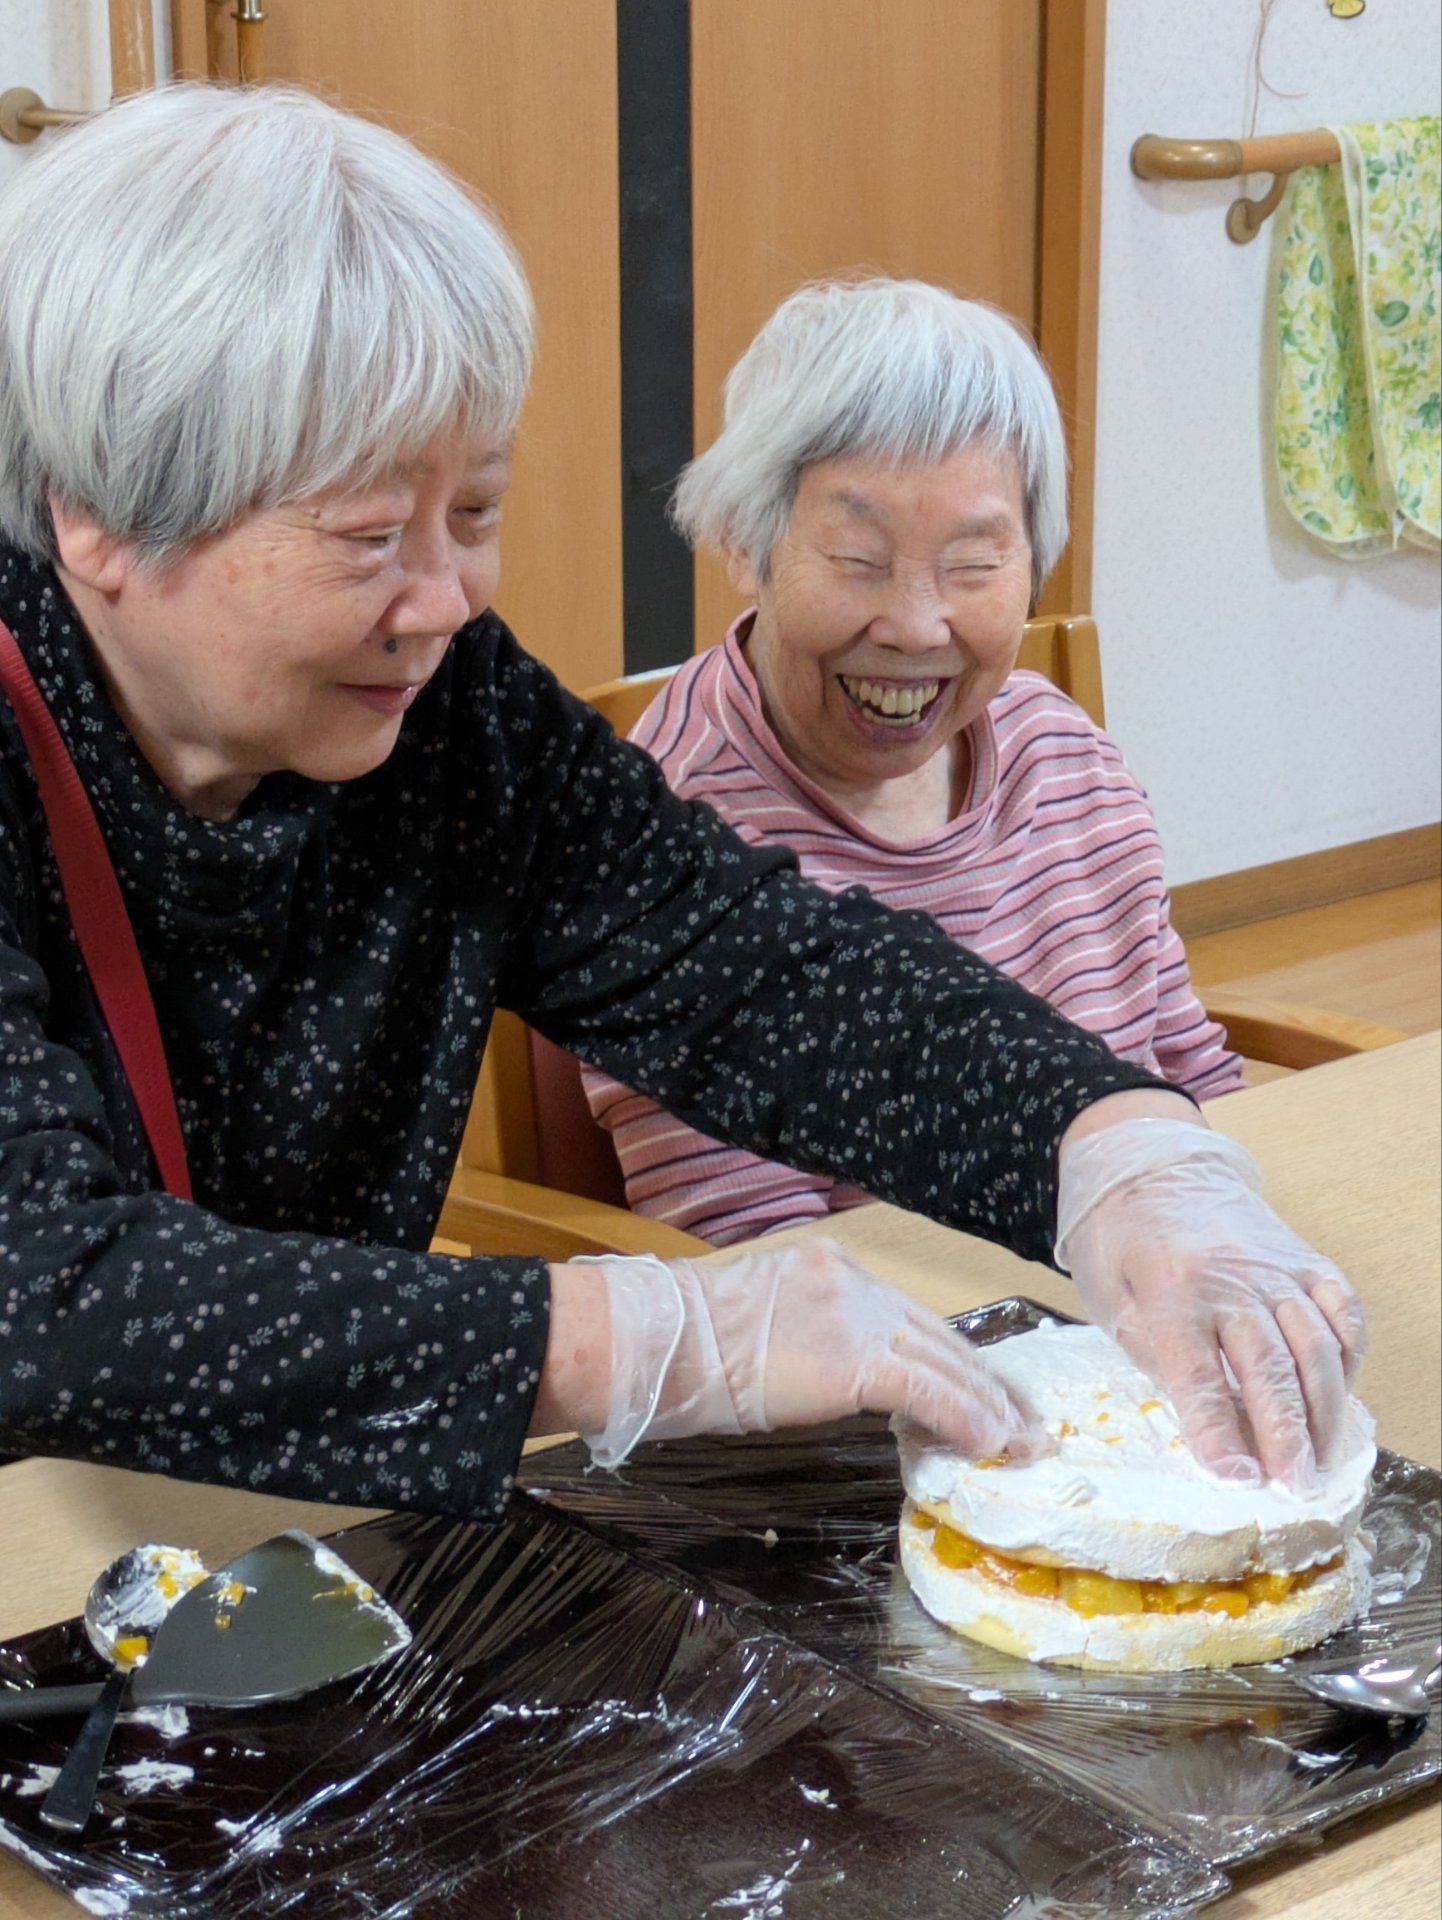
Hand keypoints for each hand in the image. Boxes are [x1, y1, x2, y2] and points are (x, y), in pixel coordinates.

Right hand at [570, 1240, 1034, 1468]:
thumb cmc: (683, 1346)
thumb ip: (811, 1334)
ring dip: (987, 1407)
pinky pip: (928, 1390)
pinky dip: (964, 1418)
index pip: (907, 1315)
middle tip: (1021, 1419)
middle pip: (937, 1333)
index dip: (949, 1355)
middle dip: (983, 1380)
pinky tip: (988, 1445)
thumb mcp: (758, 1321)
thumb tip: (840, 1375)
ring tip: (1018, 1443)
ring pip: (943, 1360)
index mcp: (829, 1266)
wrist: (657, 1343)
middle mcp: (853, 1280)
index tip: (979, 1387)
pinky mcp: (855, 1357)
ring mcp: (857, 1314)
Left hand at [1055, 1117, 1365, 1488]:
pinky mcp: (1303, 1258)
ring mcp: (1275, 1266)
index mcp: (1170, 1287)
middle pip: (1268, 1365)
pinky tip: (1340, 1395)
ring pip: (1316, 1343)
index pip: (1198, 1372)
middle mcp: (1231, 1276)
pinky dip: (1349, 1356)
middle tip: (1295, 1484)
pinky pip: (1342, 1309)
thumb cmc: (1120, 1238)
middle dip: (1285, 1433)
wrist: (1151, 1165)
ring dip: (1324, 1408)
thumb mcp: (1108, 1296)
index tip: (1235, 1476)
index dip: (1217, 1430)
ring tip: (1321, 1458)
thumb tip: (1201, 1415)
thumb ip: (1151, 1352)